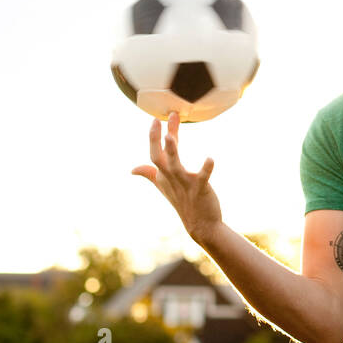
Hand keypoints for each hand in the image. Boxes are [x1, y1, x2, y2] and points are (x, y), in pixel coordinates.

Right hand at [130, 110, 222, 243]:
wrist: (200, 225)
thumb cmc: (182, 202)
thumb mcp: (164, 186)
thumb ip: (150, 174)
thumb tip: (133, 169)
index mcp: (163, 175)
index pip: (155, 152)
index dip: (154, 136)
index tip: (156, 118)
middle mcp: (171, 179)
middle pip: (158, 158)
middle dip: (156, 140)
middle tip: (157, 120)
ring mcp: (185, 184)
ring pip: (175, 166)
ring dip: (172, 152)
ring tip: (170, 136)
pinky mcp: (200, 189)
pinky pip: (202, 178)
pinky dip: (206, 168)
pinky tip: (210, 158)